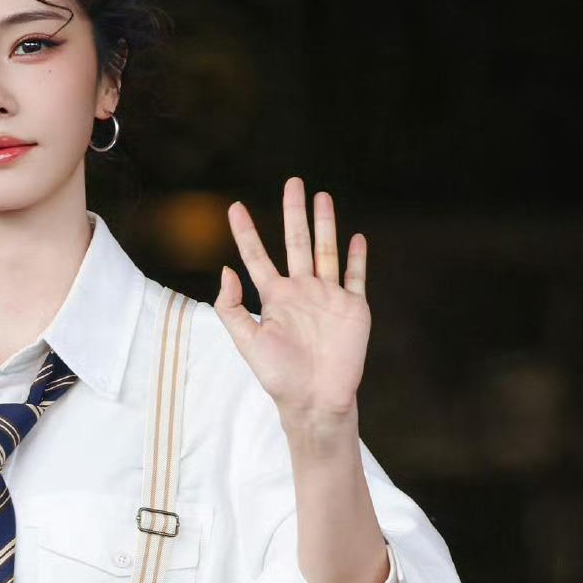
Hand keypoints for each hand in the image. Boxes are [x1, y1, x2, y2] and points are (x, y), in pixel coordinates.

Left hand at [213, 177, 369, 430]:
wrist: (316, 400)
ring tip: (322, 197)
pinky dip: (357, 257)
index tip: (234, 207)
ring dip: (325, 224)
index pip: (257, 257)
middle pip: (297, 242)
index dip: (245, 232)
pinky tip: (356, 237)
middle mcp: (302, 292)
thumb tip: (226, 270)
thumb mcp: (247, 342)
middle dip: (294, 212)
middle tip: (293, 181)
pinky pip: (355, 276)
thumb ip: (232, 307)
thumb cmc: (279, 377)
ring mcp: (328, 297)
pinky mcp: (353, 308)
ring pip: (327, 251)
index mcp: (275, 298)